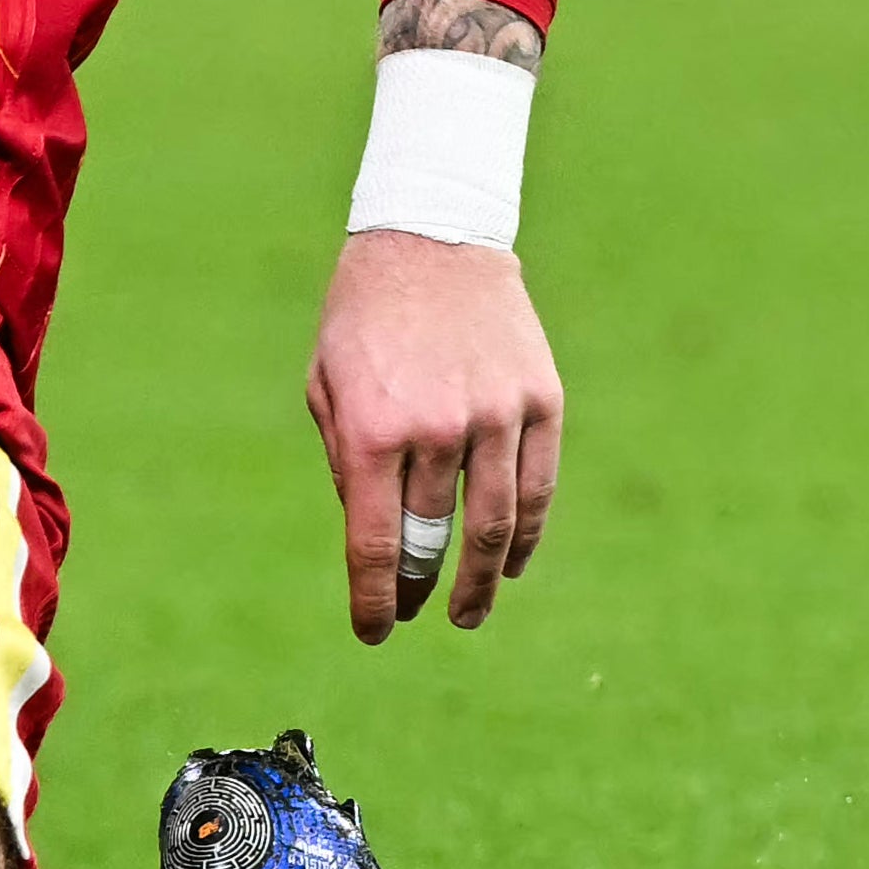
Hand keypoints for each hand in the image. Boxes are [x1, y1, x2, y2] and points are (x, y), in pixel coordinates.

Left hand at [305, 230, 560, 641]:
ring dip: (482, 581)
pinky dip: (528, 534)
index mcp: (372, 428)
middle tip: (418, 614)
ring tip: (470, 612)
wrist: (433, 236)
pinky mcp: (540, 400)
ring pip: (496, 526)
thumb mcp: (327, 385)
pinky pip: (538, 487)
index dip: (375, 600)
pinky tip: (514, 562)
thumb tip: (378, 539)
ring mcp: (495, 414)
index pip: (377, 545)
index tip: (375, 631)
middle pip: (434, 540)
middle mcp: (436, 428)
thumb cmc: (366, 317)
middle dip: (421, 589)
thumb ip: (347, 464)